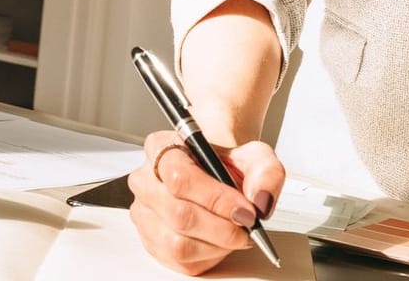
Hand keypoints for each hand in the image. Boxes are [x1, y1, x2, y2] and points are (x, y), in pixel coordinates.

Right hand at [129, 129, 284, 274]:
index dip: (217, 199)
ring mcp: (144, 213)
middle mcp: (145, 180)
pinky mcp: (151, 241)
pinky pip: (179, 261)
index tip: (244, 209)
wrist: (215, 173)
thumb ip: (265, 170)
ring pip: (178, 244)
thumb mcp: (253, 155)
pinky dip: (208, 256)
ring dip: (216, 245)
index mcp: (161, 148)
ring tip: (233, 233)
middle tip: (245, 226)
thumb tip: (259, 199)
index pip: (180, 178)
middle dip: (222, 228)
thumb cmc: (224, 163)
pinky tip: (219, 241)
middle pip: (179, 215)